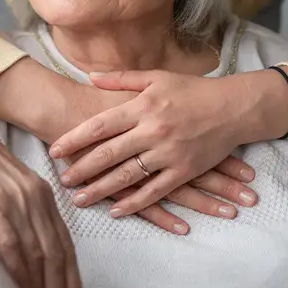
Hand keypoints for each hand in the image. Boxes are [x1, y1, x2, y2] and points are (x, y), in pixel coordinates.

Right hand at [0, 124, 80, 287]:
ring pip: (34, 254)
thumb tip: (30, 256)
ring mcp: (13, 199)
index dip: (71, 276)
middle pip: (53, 253)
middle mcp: (33, 196)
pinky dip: (17, 273)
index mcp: (40, 193)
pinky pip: (9, 245)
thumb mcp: (10, 187)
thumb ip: (23, 214)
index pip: (63, 241)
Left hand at [50, 70, 257, 218]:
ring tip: (79, 199)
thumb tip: (90, 77)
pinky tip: (115, 210)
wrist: (232, 108)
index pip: (100, 125)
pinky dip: (134, 203)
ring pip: (127, 176)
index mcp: (142, 106)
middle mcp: (152, 131)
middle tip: (61, 180)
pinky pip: (155, 192)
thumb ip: (121, 79)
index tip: (55, 150)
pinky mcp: (184, 171)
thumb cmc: (192, 89)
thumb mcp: (156, 77)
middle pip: (108, 154)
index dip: (75, 139)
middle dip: (81, 169)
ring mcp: (168, 153)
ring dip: (100, 190)